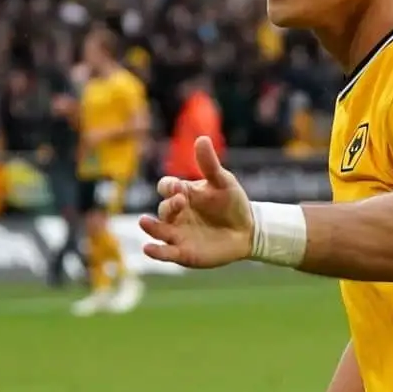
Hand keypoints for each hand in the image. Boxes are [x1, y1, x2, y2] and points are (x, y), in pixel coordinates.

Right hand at [139, 135, 253, 267]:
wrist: (248, 231)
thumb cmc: (232, 203)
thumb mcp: (223, 182)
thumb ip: (210, 164)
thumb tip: (202, 139)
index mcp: (183, 194)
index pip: (167, 187)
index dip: (169, 186)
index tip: (179, 187)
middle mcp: (176, 214)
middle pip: (163, 208)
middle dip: (169, 205)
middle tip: (180, 202)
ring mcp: (177, 234)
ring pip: (157, 229)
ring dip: (150, 226)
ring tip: (144, 221)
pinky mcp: (182, 253)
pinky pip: (164, 253)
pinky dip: (155, 251)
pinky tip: (148, 248)